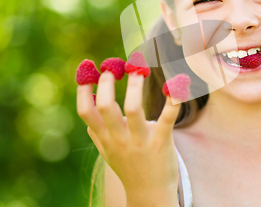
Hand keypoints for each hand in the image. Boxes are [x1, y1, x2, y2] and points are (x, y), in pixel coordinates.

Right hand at [76, 71, 181, 200]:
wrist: (150, 195)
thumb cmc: (129, 168)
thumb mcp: (108, 153)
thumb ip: (98, 135)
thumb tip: (89, 117)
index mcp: (105, 138)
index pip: (86, 111)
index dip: (83, 88)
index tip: (87, 67)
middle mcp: (119, 139)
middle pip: (106, 107)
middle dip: (107, 83)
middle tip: (113, 65)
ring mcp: (140, 141)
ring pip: (133, 109)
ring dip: (135, 86)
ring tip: (139, 69)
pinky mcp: (162, 142)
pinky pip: (166, 118)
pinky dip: (173, 100)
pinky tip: (177, 84)